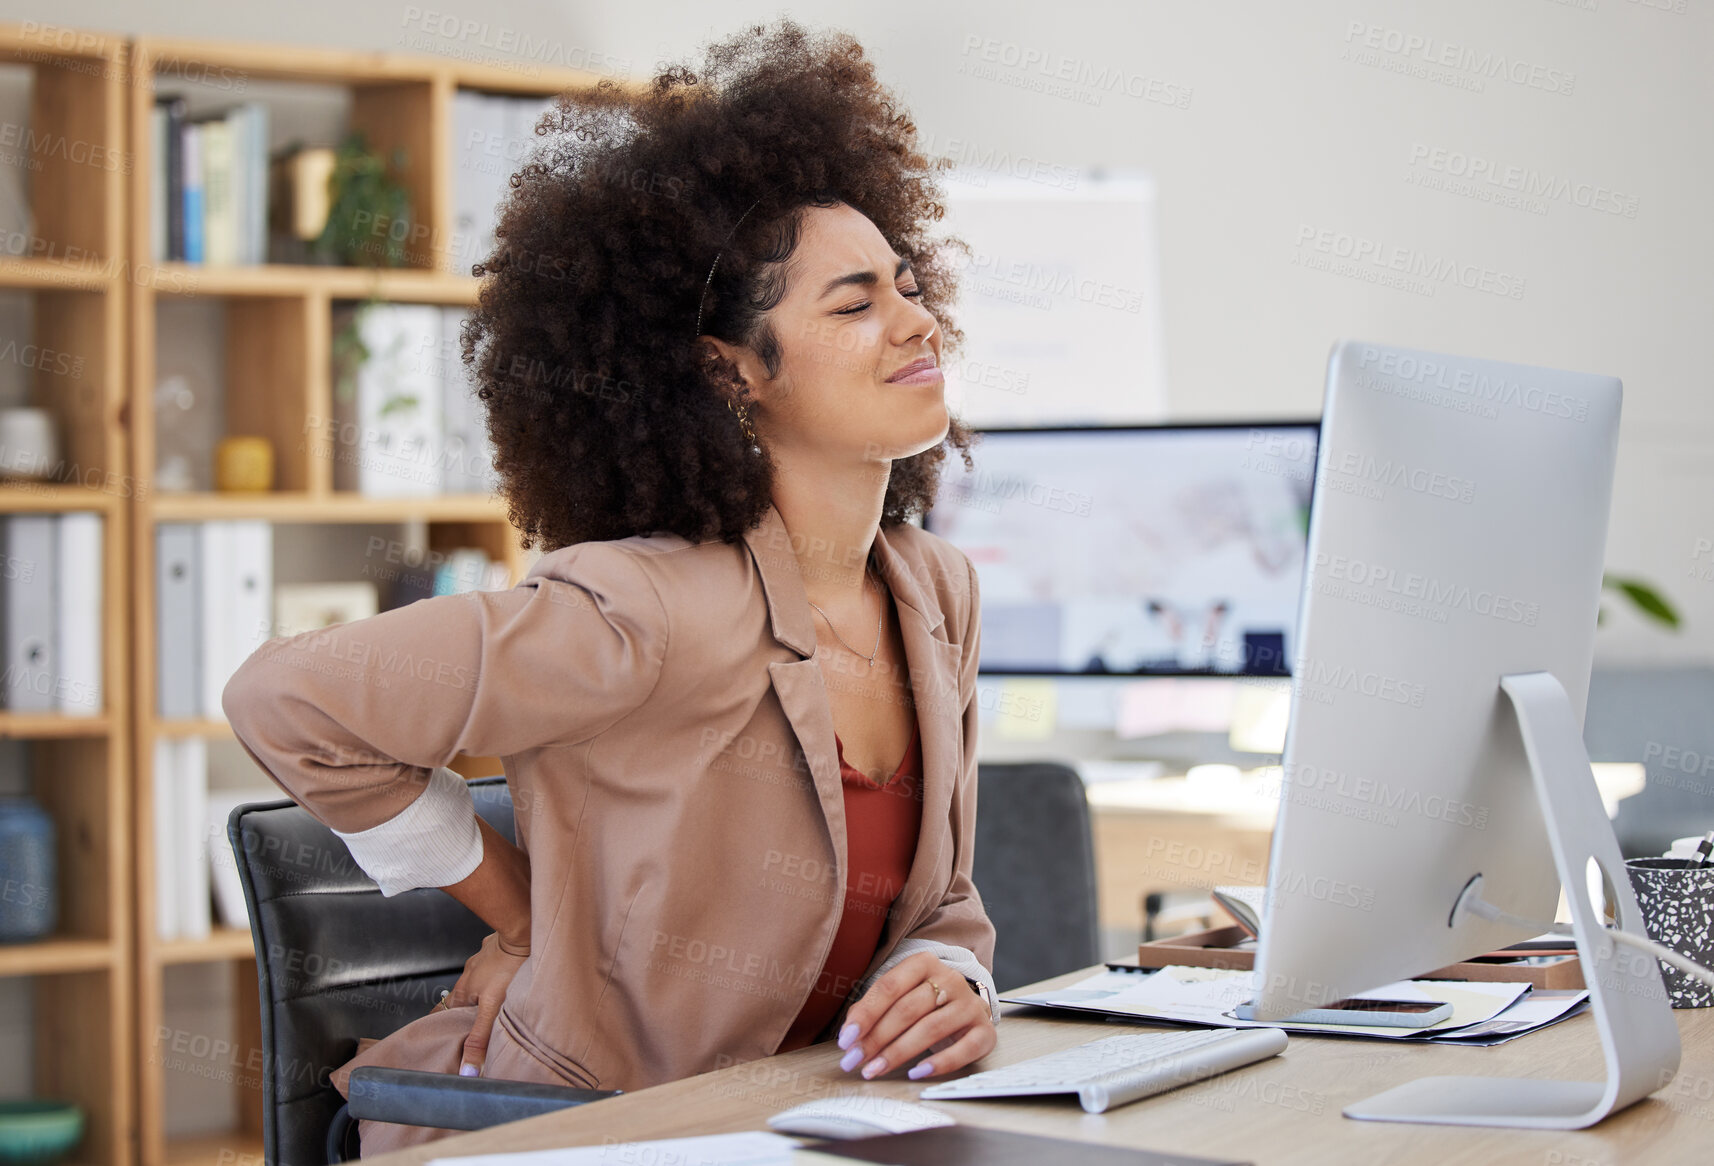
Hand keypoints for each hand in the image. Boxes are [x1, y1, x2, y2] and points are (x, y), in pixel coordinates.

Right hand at [439, 931, 528, 1076]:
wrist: (522, 932)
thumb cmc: (507, 967)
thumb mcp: (492, 1009)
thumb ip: (480, 1039)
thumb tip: (467, 1070)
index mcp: (463, 991)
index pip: (441, 1013)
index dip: (438, 1025)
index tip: (435, 1038)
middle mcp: (468, 975)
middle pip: (458, 998)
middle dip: (459, 1012)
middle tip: (463, 1027)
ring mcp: (482, 961)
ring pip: (475, 982)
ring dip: (478, 994)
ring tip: (486, 1007)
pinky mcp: (496, 949)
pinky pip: (490, 965)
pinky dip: (493, 976)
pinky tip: (504, 979)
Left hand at [835, 952, 995, 1080]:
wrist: (966, 1005)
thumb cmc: (925, 1003)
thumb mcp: (899, 995)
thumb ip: (873, 1009)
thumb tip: (849, 1036)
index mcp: (924, 963)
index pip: (889, 987)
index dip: (866, 1014)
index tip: (846, 1039)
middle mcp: (950, 979)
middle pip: (907, 1009)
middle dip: (877, 1038)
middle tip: (855, 1060)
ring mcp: (970, 1004)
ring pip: (931, 1029)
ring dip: (898, 1053)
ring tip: (875, 1069)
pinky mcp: (984, 1031)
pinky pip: (964, 1049)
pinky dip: (939, 1063)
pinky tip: (916, 1073)